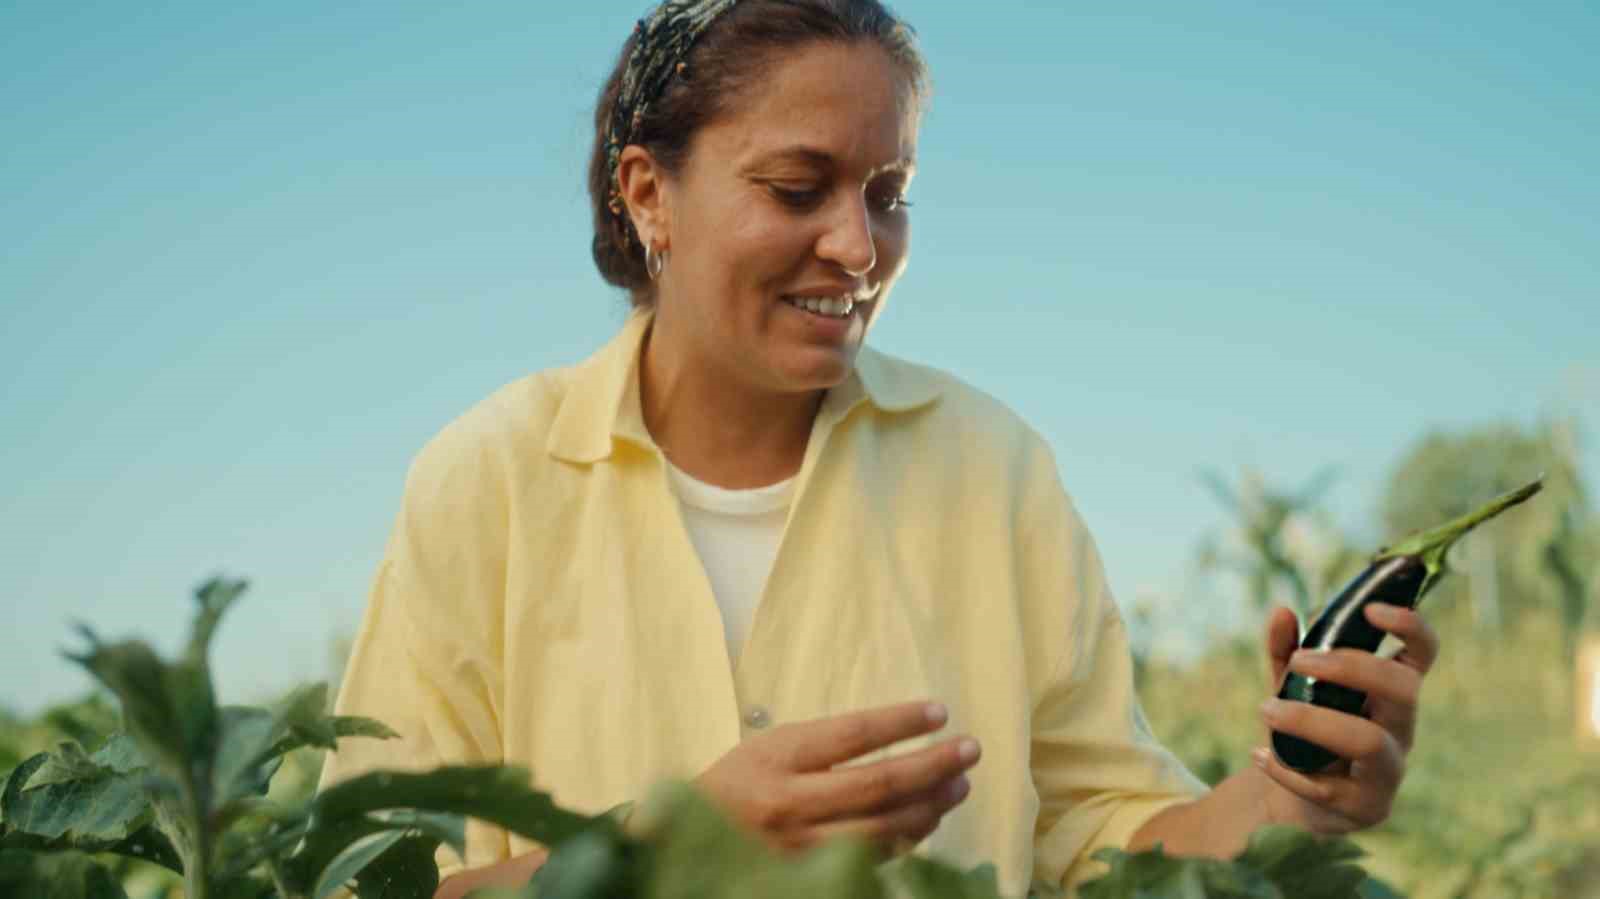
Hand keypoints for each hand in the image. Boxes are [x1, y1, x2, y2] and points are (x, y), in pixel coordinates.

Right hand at [693, 700, 980, 857]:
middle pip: (879, 783)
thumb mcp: (766, 749)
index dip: (902, 721)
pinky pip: (872, 861)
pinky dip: (905, 839)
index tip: (940, 712)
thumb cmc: (733, 787)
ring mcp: (800, 848)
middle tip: (971, 750)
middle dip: (933, 765)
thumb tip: (893, 736)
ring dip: (930, 806)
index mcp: (777, 758)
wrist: (681, 848)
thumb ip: (820, 746)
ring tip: (958, 785)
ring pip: (883, 828)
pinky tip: (928, 820)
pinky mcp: (808, 878)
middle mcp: (790, 803)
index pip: (853, 734)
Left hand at [1252, 603, 1440, 833]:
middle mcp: (1399, 728)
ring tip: (1266, 708)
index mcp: (1389, 691)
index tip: (1372, 608)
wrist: (1291, 800)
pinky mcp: (1366, 807)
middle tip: (1298, 660)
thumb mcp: (1288, 687)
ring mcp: (1388, 771)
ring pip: (1369, 742)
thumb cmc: (1302, 734)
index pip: (1423, 654)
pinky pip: (1329, 787)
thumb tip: (1281, 611)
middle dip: (1350, 668)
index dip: (1411, 627)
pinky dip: (1287, 768)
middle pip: (1402, 690)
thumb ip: (1284, 651)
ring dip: (1312, 721)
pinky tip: (1258, 755)